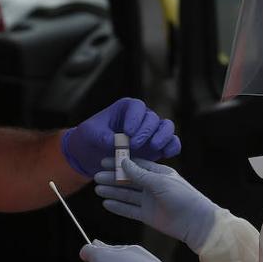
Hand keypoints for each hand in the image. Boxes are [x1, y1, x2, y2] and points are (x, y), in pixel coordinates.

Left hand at [61, 98, 181, 176]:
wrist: (93, 153)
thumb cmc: (90, 137)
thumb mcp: (90, 134)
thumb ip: (102, 136)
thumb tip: (117, 142)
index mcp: (126, 108)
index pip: (137, 107)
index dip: (135, 118)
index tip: (127, 132)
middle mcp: (142, 117)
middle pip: (152, 118)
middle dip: (145, 131)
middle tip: (133, 145)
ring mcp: (152, 132)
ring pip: (167, 127)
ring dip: (163, 136)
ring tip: (154, 147)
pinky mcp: (158, 146)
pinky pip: (172, 143)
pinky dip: (172, 147)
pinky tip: (166, 154)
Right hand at [94, 158, 216, 247]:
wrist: (195, 222)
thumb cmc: (182, 197)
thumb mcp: (160, 182)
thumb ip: (139, 174)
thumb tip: (123, 162)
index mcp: (158, 173)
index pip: (135, 165)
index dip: (119, 163)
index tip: (103, 161)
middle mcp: (152, 186)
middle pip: (128, 180)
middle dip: (112, 178)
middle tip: (96, 176)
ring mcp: (149, 201)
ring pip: (126, 195)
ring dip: (112, 192)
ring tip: (97, 189)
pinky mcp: (147, 216)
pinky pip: (129, 210)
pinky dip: (118, 207)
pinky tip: (106, 203)